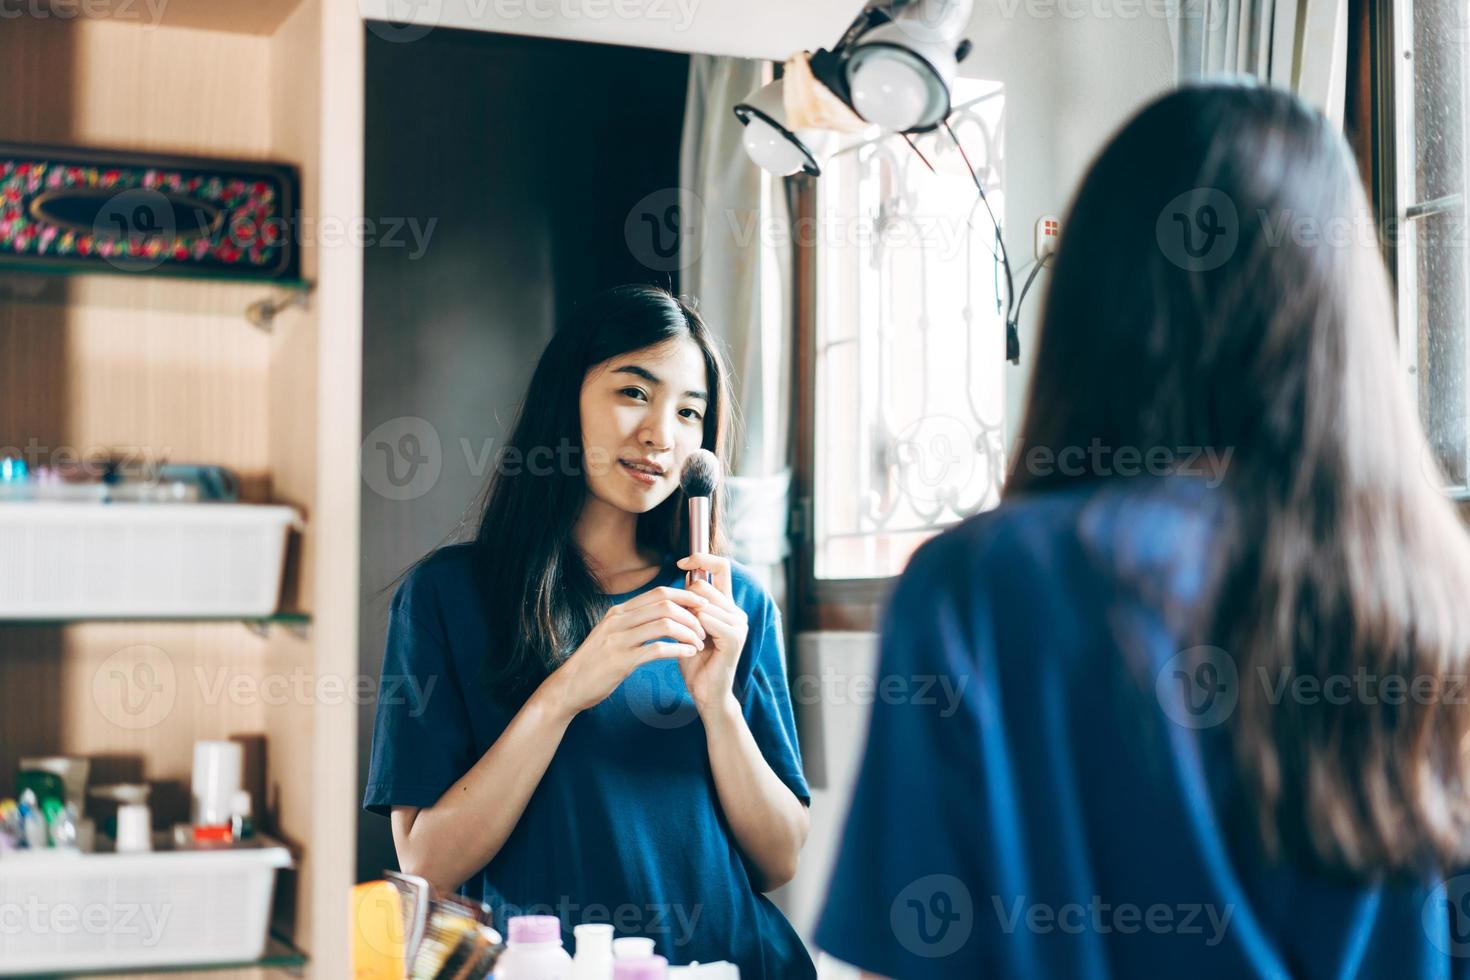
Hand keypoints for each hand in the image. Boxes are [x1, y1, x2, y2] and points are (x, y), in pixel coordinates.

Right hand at [541, 586, 708, 718]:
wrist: (569, 687)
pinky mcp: (621, 661)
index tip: (701, 607)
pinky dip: (678, 649)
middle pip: (665, 604)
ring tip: (699, 643)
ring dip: (688, 632)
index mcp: (619, 611)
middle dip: (691, 614)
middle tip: (705, 627)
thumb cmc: (595, 663)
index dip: (685, 597)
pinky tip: (689, 654)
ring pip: (664, 624)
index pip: (659, 592)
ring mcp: (618, 640)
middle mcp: (618, 620)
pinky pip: (657, 649)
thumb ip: (633, 622)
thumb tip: (661, 614)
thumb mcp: (612, 634)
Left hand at [675, 553, 748, 717]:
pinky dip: (694, 629)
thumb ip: (690, 602)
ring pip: (702, 603)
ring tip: (685, 638)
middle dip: (683, 600)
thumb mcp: (688, 625)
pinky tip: (693, 644)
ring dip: (686, 618)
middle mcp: (736, 611)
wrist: (705, 692)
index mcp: (726, 605)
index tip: (680, 562)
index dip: (702, 558)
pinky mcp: (735, 638)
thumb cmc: (694, 660)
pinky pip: (708, 619)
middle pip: (703, 585)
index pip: (721, 567)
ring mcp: (739, 624)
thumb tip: (686, 574)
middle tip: (676, 622)